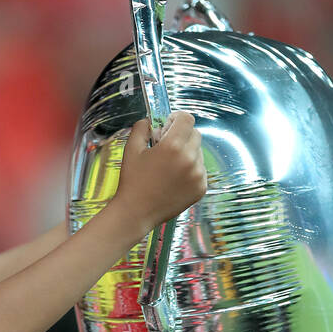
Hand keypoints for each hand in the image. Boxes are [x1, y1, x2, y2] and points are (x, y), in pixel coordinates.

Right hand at [114, 111, 206, 230]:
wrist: (137, 213)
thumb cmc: (132, 181)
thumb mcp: (131, 149)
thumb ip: (141, 128)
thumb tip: (151, 120)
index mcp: (173, 146)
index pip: (187, 119)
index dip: (177, 118)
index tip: (169, 125)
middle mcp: (189, 159)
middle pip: (195, 134)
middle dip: (182, 136)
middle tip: (166, 149)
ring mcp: (198, 175)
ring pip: (198, 152)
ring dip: (187, 154)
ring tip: (169, 168)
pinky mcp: (201, 187)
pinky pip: (201, 169)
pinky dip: (191, 170)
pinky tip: (174, 179)